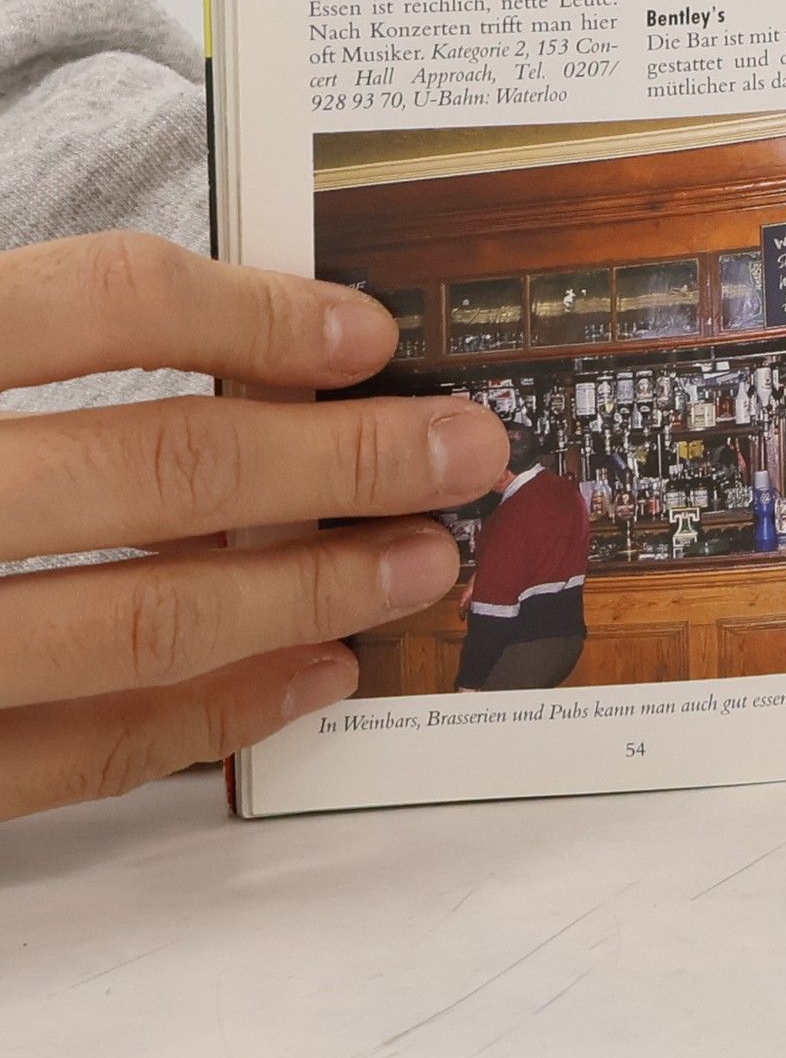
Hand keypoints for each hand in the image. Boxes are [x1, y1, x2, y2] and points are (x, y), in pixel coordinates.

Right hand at [0, 234, 506, 821]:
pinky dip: (215, 715)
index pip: (103, 304)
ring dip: (312, 590)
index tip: (370, 336)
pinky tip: (320, 673)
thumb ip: (50, 355)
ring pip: (145, 621)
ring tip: (425, 563)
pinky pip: (83, 753)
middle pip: (159, 465)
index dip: (254, 314)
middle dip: (342, 460)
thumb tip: (268, 368)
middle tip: (463, 452)